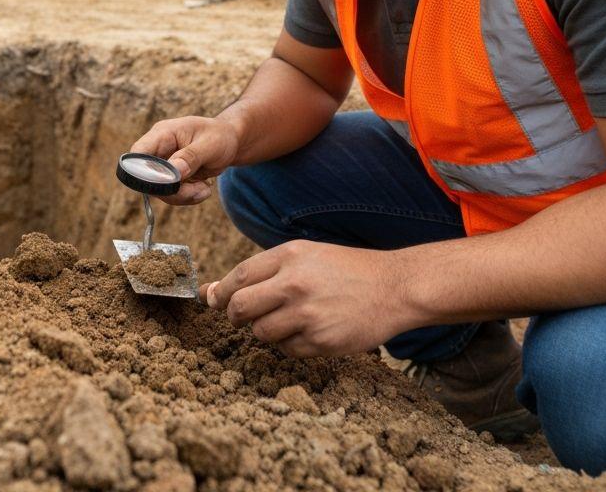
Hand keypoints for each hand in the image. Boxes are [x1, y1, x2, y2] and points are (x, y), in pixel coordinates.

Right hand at [128, 116, 239, 204]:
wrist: (229, 142)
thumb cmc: (219, 136)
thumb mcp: (210, 144)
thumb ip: (190, 156)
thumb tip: (174, 171)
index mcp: (163, 134)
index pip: (139, 152)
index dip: (142, 171)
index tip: (165, 184)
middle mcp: (159, 150)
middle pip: (148, 177)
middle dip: (172, 190)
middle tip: (196, 190)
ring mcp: (164, 165)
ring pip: (160, 191)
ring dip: (183, 195)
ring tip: (204, 189)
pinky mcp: (171, 178)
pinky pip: (172, 195)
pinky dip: (188, 197)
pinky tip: (203, 189)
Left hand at [202, 240, 409, 356]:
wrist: (393, 287)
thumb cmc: (344, 269)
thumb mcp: (305, 255)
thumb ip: (263, 271)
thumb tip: (212, 291)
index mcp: (289, 256)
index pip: (238, 277)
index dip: (221, 292)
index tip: (214, 300)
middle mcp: (294, 284)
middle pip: (240, 308)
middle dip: (235, 315)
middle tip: (243, 317)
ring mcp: (308, 315)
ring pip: (261, 333)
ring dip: (265, 331)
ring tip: (286, 320)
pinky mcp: (321, 341)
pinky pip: (287, 350)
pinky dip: (290, 344)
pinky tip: (308, 330)